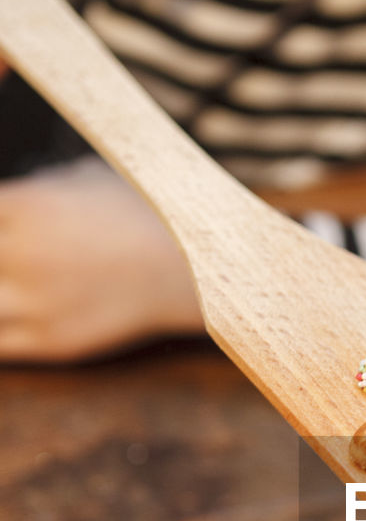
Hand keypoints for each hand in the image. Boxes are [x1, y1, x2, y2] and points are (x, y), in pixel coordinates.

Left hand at [0, 157, 202, 361]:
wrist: (192, 270)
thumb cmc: (142, 211)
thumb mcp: (81, 177)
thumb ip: (32, 186)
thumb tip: (11, 191)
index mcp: (21, 204)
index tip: (1, 225)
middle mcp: (18, 255)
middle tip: (7, 257)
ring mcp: (31, 304)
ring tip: (11, 286)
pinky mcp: (49, 343)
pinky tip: (9, 312)